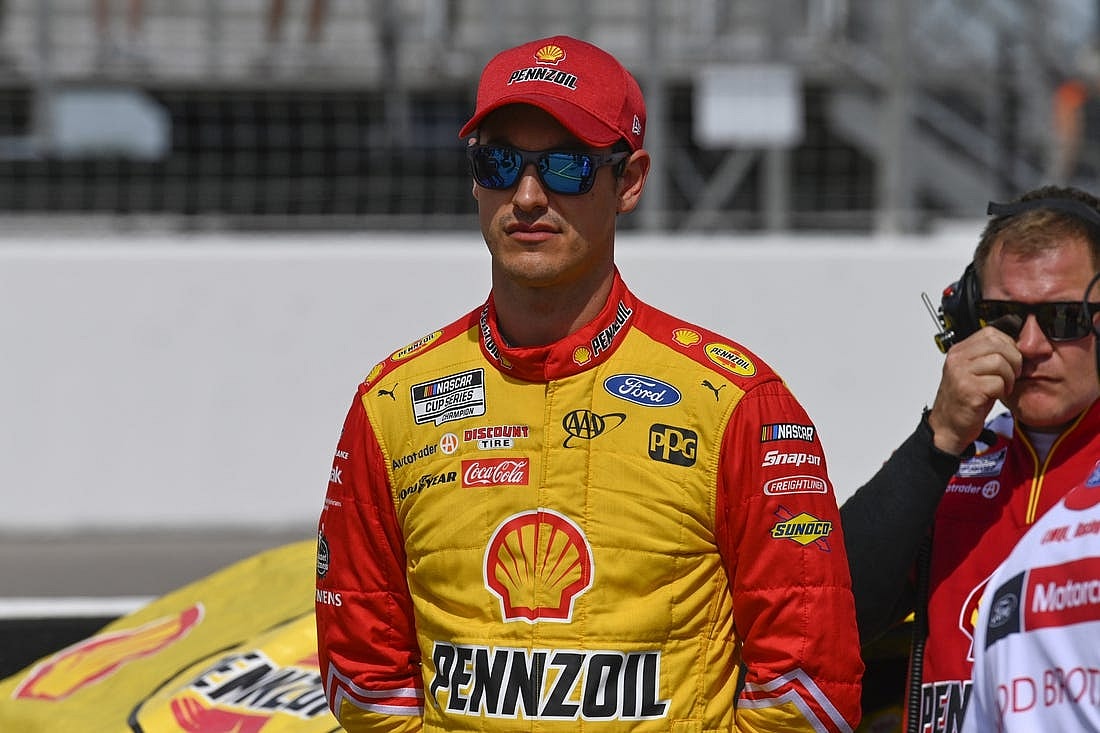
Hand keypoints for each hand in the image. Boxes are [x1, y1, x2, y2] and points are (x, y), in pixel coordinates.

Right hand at [927, 323, 1022, 454]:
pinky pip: (998, 382)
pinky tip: (995, 396)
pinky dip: (1003, 391)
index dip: (1008, 345)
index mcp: (959, 351)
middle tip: (1011, 374)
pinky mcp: (968, 390)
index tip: (1010, 360)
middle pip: (998, 344)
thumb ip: (988, 356)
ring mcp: (960, 374)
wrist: (948, 426)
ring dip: (1009, 377)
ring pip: (999, 361)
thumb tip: (1017, 345)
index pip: (991, 333)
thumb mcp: (974, 372)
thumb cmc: (964, 400)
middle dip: (1013, 360)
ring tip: (1003, 387)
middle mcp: (957, 359)